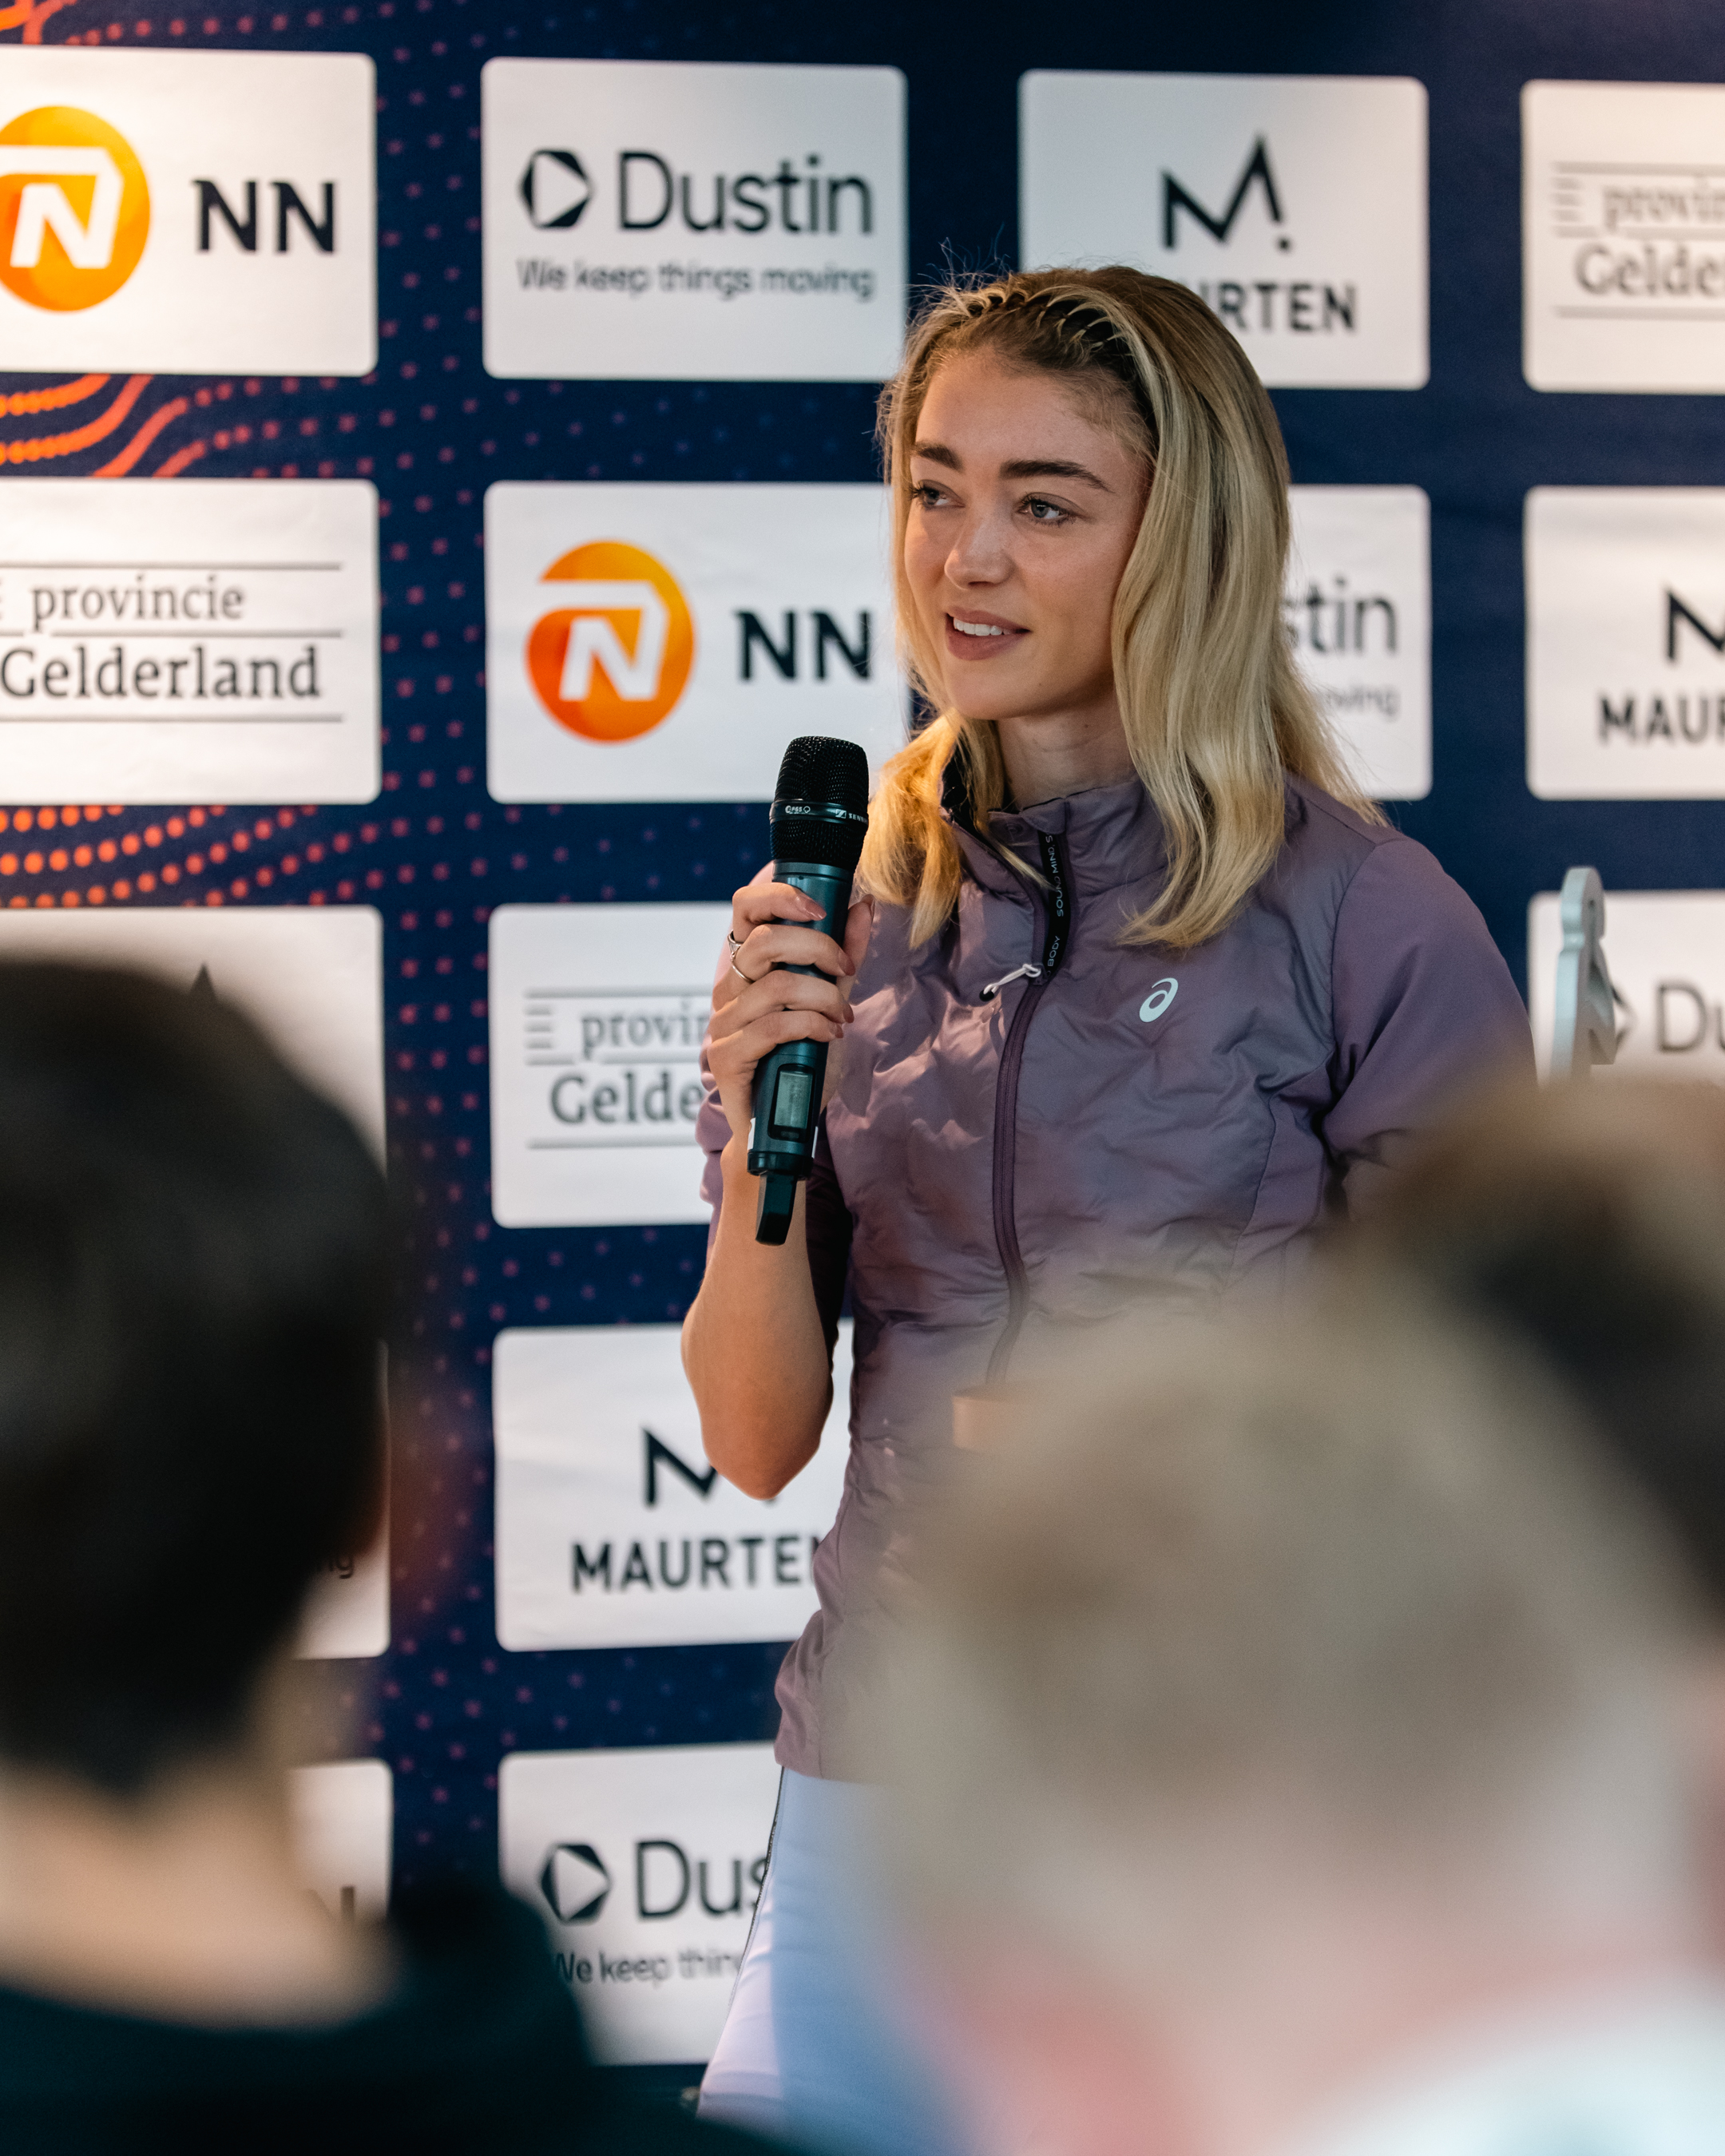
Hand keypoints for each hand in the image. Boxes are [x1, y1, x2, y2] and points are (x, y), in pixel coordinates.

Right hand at [709, 881, 872, 1143]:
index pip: (746, 908)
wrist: (786, 1122)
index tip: (822, 909)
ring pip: (776, 985)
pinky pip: (773, 1026)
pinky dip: (812, 1025)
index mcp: (747, 966)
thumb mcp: (831, 1001)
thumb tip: (862, 905)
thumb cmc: (804, 1059)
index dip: (781, 896)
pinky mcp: (727, 1056)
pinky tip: (829, 1036)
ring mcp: (723, 1022)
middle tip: (845, 970)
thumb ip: (843, 957)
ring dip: (823, 997)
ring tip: (842, 1018)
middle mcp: (729, 988)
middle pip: (764, 941)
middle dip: (817, 948)